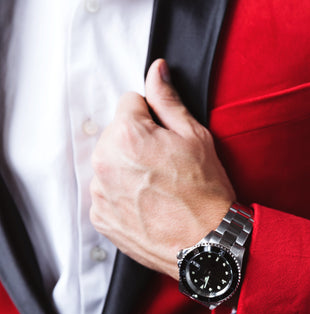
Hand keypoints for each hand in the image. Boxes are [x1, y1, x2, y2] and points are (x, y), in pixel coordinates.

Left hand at [90, 59, 235, 279]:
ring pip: (110, 162)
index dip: (152, 116)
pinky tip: (146, 204)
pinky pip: (106, 191)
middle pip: (116, 133)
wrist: (205, 244)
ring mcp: (99, 193)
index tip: (166, 138)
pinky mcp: (100, 217)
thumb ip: (167, 99)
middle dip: (136, 141)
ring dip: (127, 168)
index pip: (129, 102)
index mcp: (126, 135)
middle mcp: (104, 162)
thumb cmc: (205, 192)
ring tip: (157, 186)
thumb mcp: (194, 135)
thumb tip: (156, 70)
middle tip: (165, 164)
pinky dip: (122, 194)